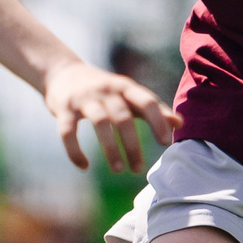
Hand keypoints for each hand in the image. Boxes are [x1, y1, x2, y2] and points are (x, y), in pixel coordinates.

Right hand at [41, 59, 178, 172]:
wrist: (62, 72)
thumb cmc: (104, 89)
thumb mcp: (128, 94)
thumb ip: (152, 108)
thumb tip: (180, 123)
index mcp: (125, 87)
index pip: (146, 101)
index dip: (157, 120)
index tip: (164, 143)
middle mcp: (106, 90)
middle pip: (123, 117)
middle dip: (132, 145)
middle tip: (138, 169)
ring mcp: (83, 99)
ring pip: (99, 123)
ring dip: (110, 149)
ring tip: (118, 170)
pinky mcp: (63, 109)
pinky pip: (67, 131)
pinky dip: (75, 151)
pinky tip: (83, 166)